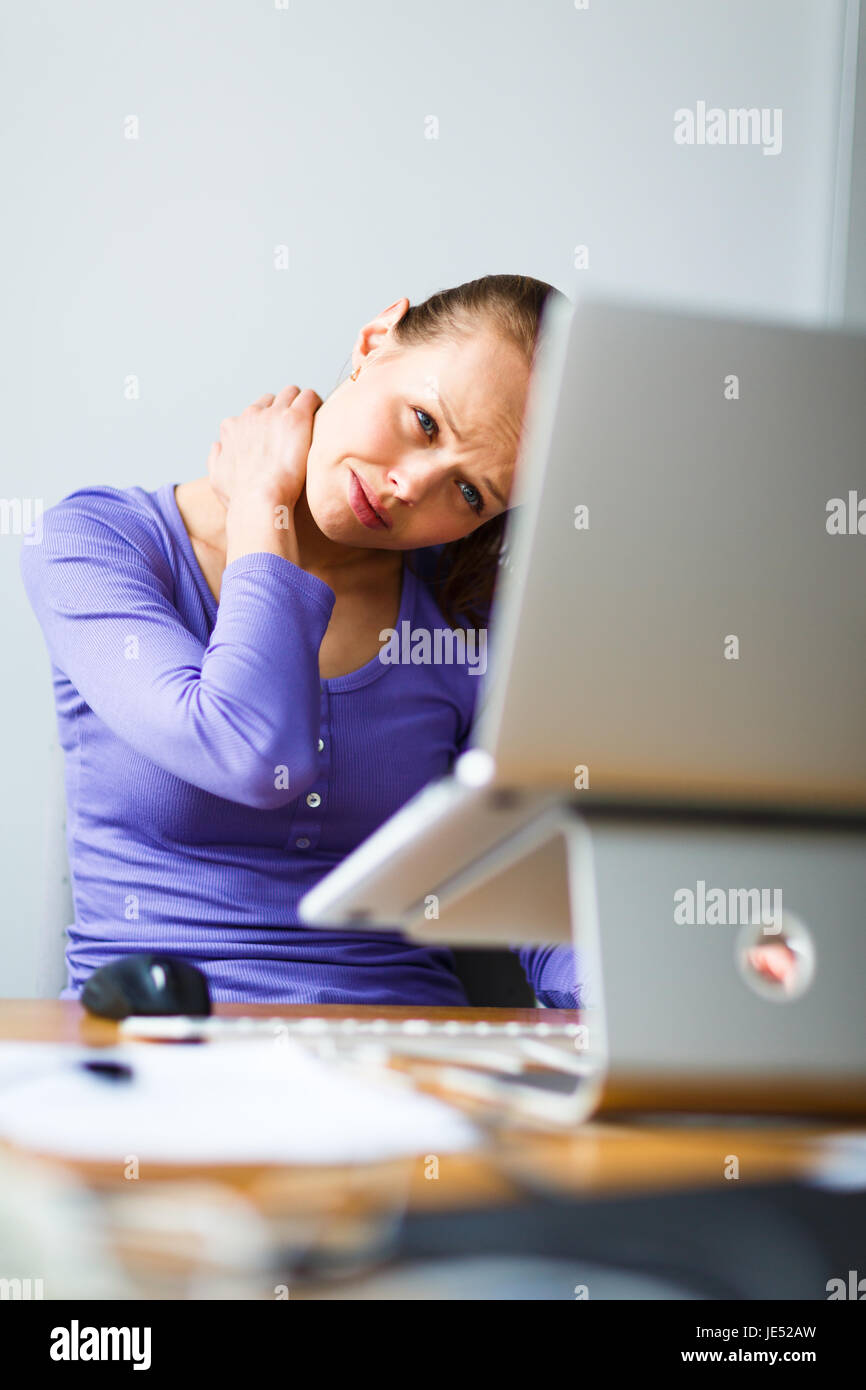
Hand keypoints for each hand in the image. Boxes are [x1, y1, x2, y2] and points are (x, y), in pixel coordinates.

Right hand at [207, 385, 322, 511]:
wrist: (258, 501)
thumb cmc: (240, 498)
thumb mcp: (217, 478)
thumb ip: (216, 458)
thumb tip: (219, 444)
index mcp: (232, 427)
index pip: (252, 413)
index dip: (267, 423)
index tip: (278, 436)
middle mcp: (251, 415)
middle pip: (271, 400)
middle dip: (284, 409)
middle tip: (298, 430)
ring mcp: (274, 414)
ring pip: (291, 393)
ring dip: (300, 404)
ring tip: (313, 423)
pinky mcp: (295, 417)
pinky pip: (309, 397)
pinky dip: (316, 404)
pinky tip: (322, 420)